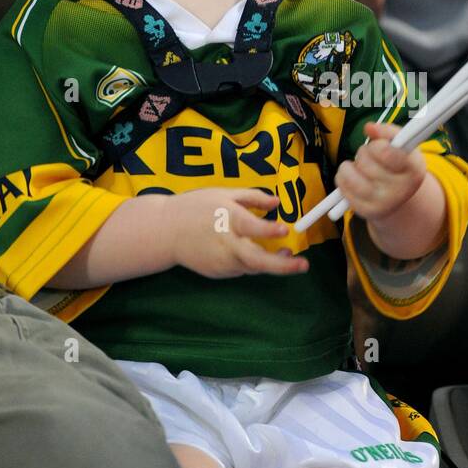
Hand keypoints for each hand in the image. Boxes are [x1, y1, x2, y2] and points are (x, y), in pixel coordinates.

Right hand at [170, 188, 308, 278]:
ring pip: (252, 267)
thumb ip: (252, 197)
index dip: (269, 229)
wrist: (164, 231)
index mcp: (226, 220)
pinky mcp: (217, 272)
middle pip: (256, 260)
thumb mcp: (223, 194)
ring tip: (287, 253)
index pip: (250, 227)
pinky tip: (254, 251)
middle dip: (282, 265)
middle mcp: (224, 244)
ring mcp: (220, 262)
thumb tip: (277, 203)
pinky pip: (241, 269)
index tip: (285, 229)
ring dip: (272, 263)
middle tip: (303, 264)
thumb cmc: (195, 207)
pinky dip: (252, 263)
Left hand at [335, 121, 426, 224]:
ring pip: (352, 178)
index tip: (378, 145)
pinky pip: (344, 189)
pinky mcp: (368, 212)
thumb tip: (369, 127)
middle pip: (366, 163)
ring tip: (355, 165)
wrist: (400, 196)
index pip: (386, 153)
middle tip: (369, 155)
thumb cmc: (399, 164)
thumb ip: (387, 132)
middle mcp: (401, 190)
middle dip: (364, 153)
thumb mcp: (402, 146)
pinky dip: (342, 178)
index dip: (377, 145)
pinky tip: (351, 176)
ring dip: (348, 167)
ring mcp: (384, 204)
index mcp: (414, 170)